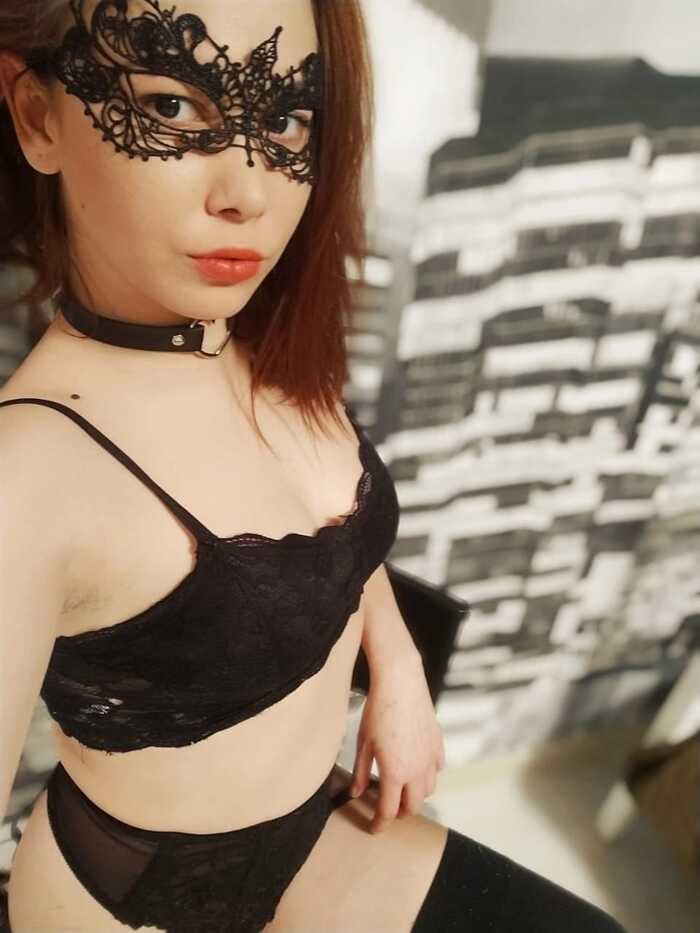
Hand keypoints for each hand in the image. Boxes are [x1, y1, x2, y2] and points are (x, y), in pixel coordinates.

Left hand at [349, 654, 445, 832]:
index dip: (380, 823)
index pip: (389, 810)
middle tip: (388, 810)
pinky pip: (438, 768)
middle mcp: (417, 771)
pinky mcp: (438, 743)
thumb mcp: (363, 743)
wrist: (401, 683)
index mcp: (395, 773)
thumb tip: (357, 792)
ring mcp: (430, 757)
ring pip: (429, 790)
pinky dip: (429, 774)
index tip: (373, 828)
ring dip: (416, 796)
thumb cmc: (378, 710)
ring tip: (404, 791)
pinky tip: (419, 768)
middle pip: (413, 806)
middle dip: (400, 813)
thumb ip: (362, 772)